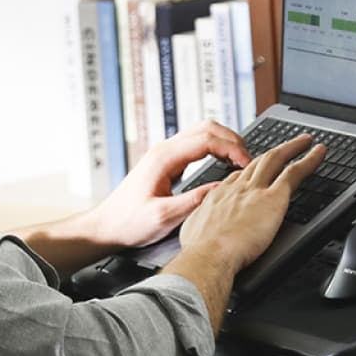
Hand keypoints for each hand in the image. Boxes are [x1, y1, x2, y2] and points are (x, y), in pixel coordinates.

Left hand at [90, 120, 251, 249]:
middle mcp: (163, 150)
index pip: (207, 139)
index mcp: (163, 159)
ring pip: (201, 133)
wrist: (106, 227)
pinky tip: (223, 163)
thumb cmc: (129, 223)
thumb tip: (223, 188)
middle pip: (206, 128)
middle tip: (249, 160)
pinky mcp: (165, 162)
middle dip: (232, 140)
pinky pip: (195, 145)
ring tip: (241, 161)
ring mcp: (164, 154)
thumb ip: (195, 201)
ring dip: (224, 142)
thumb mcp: (164, 217)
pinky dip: (214, 149)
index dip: (232, 148)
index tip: (247, 164)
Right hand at [178, 135, 326, 276]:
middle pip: (256, 163)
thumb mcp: (193, 233)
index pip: (236, 178)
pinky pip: (295, 173)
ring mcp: (255, 190)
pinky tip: (320, 153)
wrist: (208, 255)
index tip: (255, 169)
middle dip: (271, 153)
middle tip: (283, 147)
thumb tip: (201, 232)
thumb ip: (201, 226)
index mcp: (218, 197)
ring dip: (292, 147)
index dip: (247, 172)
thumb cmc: (200, 252)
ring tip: (304, 141)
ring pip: (276, 160)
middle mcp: (236, 188)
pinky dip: (309, 160)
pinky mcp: (273, 198)